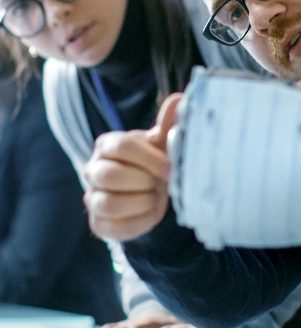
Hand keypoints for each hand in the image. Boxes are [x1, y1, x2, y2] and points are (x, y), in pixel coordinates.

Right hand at [83, 94, 181, 240]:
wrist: (153, 191)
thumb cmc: (155, 161)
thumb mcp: (162, 142)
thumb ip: (168, 124)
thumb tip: (180, 99)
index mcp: (108, 144)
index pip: (121, 146)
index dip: (150, 159)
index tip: (170, 168)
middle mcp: (93, 169)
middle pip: (110, 176)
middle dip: (143, 181)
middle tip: (161, 183)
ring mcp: (92, 198)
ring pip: (108, 204)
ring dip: (141, 202)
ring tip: (156, 197)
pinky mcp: (98, 223)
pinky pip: (114, 228)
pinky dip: (140, 222)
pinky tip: (151, 212)